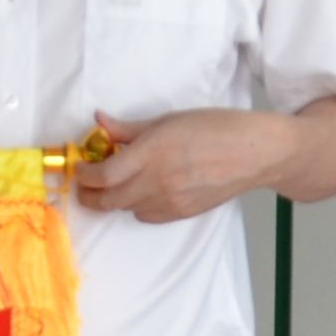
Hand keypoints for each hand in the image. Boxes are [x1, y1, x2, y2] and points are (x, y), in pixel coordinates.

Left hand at [71, 111, 262, 224]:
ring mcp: (170, 202)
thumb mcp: (168, 120)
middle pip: (108, 201)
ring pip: (126, 209)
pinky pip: (147, 216)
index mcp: (152, 153)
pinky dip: (137, 206)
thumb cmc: (215, 128)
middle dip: (89, 195)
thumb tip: (99, 123)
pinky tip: (144, 190)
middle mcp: (158, 182)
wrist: (254, 153)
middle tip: (84, 185)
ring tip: (118, 182)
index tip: (81, 168)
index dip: (85, 176)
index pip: (104, 176)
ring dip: (115, 198)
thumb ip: (129, 128)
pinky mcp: (181, 214)